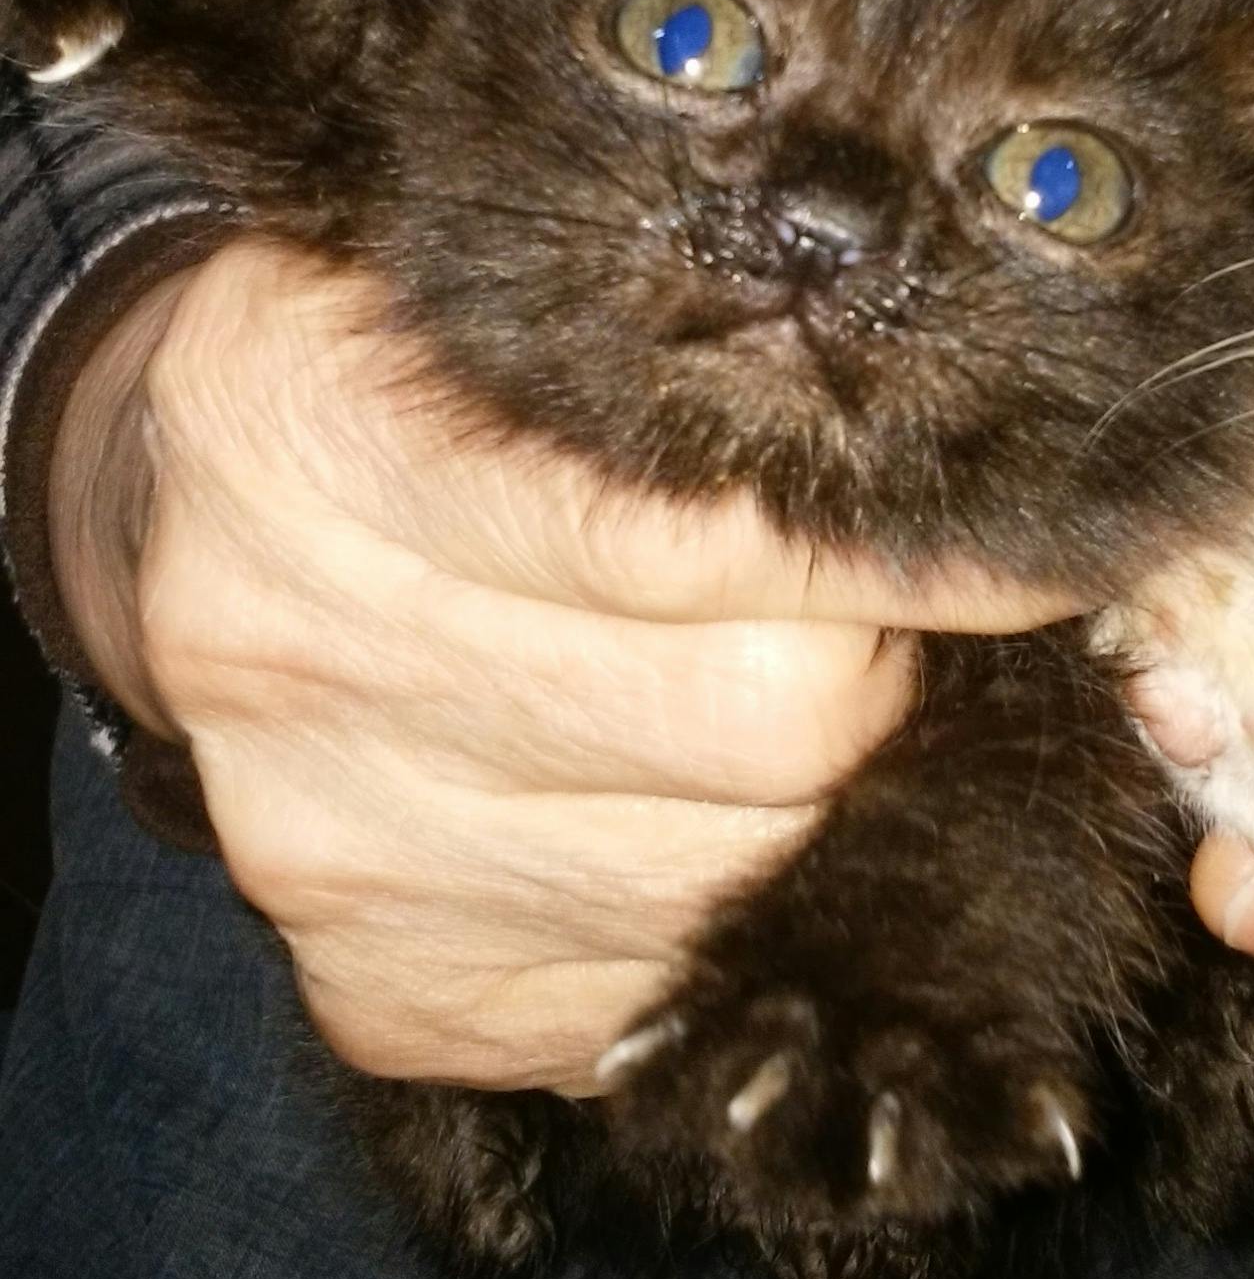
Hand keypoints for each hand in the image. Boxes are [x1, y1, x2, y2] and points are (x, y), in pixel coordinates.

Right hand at [50, 237, 1065, 1091]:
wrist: (198, 525)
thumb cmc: (410, 372)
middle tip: (875, 617)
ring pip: (738, 883)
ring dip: (810, 809)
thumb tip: (980, 441)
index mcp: (312, 421)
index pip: (706, 535)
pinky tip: (674, 811)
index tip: (1030, 543)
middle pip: (762, 732)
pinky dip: (716, 916)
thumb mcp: (494, 282)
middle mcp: (294, 650)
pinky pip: (664, 995)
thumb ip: (694, 338)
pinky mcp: (386, 995)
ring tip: (771, 704)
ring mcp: (331, 851)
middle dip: (873, 680)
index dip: (907, 550)